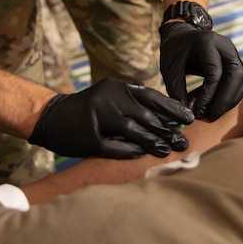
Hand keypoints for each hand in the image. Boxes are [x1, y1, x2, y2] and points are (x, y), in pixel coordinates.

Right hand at [28, 78, 194, 158]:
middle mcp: (108, 98)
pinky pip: (113, 147)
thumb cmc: (91, 109)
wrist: (52, 116)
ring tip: (168, 151)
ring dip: (152, 142)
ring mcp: (96, 117)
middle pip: (145, 115)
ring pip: (132, 131)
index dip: (172, 108)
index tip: (190, 117)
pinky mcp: (86, 137)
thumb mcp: (113, 98)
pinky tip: (140, 156)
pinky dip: (128, 152)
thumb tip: (171, 119)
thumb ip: (136, 105)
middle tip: (183, 141)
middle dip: (166, 130)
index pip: (151, 96)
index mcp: (117, 87)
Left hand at [159, 22, 242, 120]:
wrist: (182, 36)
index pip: (214, 72)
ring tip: (216, 112)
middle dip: (225, 99)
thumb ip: (176, 90)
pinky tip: (221, 105)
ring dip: (233, 98)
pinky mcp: (236, 60)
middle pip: (235, 74)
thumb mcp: (169, 69)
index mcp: (206, 42)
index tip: (198, 112)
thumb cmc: (174, 51)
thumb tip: (186, 115)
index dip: (208, 95)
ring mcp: (233, 51)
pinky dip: (235, 94)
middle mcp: (224, 45)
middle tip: (212, 116)